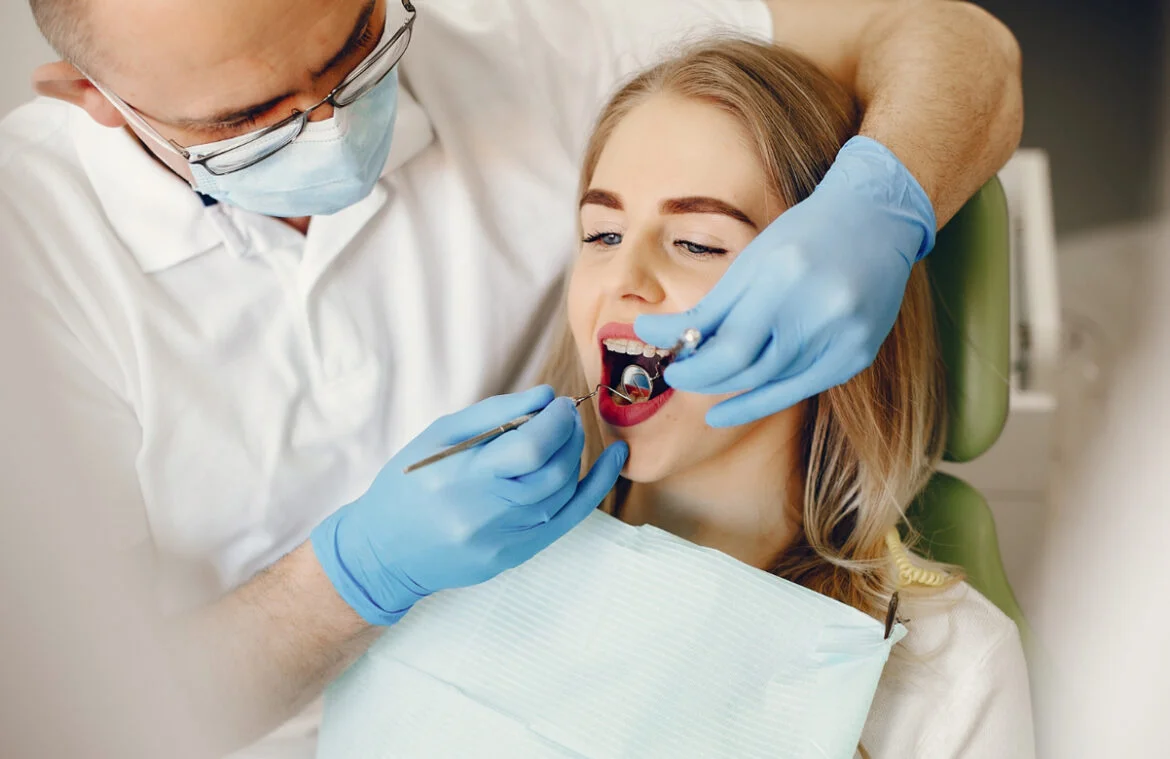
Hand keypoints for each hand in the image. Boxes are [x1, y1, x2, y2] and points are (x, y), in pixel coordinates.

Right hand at [311, 386, 627, 624]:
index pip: (530, 448)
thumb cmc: (406, 486)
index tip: (557, 404)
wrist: (383, 553)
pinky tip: (613, 461)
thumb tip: (546, 396)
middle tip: (564, 415)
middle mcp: (486, 514)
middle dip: (568, 434)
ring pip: (562, 493)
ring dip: (574, 456)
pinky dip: (593, 487)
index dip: (554, 421)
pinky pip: (566, 520)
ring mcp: (503, 541)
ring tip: (567, 434)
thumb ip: (494, 415)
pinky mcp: (514, 557)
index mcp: (461, 478)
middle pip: (552, 471)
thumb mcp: (438, 438)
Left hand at [635, 136, 935, 427]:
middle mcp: (820, 312)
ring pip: (771, 385)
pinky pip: (799, 390)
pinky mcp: (858, 357)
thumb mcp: (753, 261)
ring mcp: (845, 339)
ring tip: (704, 387)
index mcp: (785, 278)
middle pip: (749, 371)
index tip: (670, 364)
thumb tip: (659, 337)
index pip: (730, 348)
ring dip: (729, 391)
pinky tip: (729, 410)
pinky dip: (761, 400)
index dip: (694, 367)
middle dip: (705, 378)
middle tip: (680, 375)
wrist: (878, 220)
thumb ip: (712, 307)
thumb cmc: (805, 235)